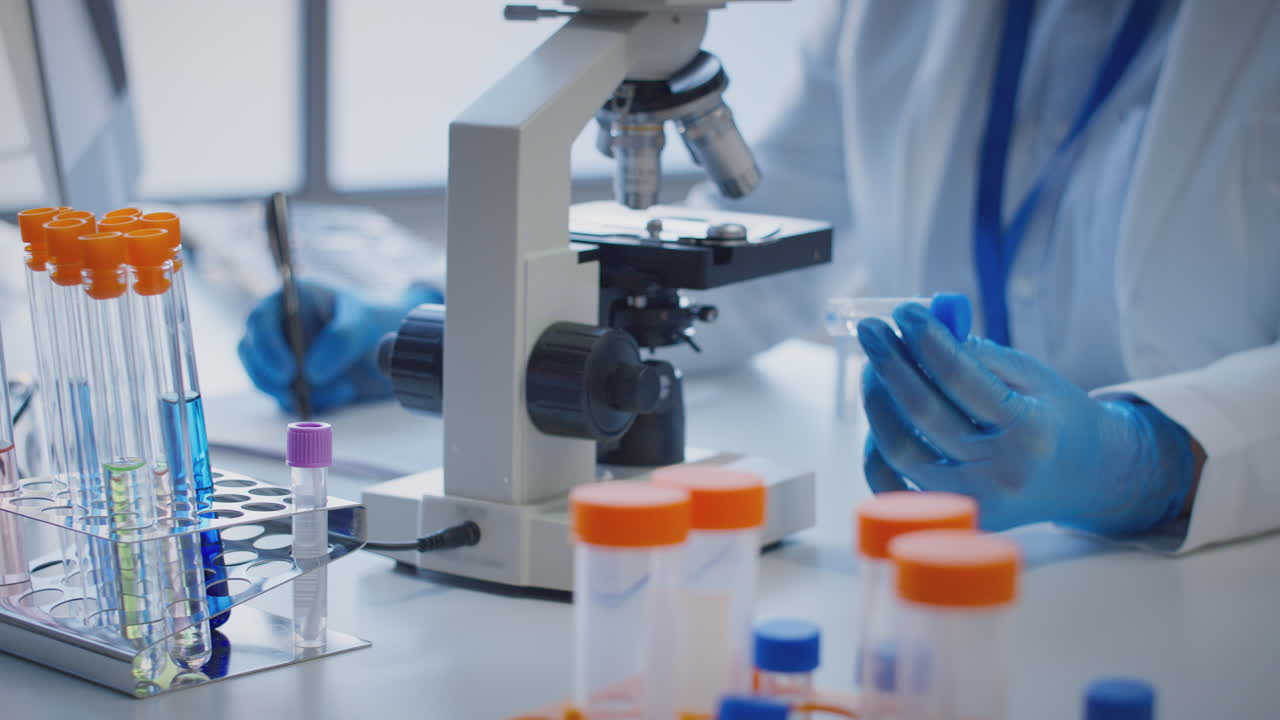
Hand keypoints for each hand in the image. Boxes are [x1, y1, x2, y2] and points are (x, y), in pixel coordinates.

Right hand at [237, 281, 442, 412]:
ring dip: (298, 394)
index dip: (266, 347)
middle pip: (252, 354)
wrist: (393, 345)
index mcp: (289, 300)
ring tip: (344, 390)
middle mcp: (279, 328)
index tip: (289, 371)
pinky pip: (288, 398)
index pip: (259, 320)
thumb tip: (312, 372)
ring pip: (268, 381)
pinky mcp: (293, 381)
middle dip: (273, 378)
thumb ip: (342, 339)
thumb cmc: (377, 320)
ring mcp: (282, 356)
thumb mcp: (365, 321)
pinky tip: (345, 393)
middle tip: (303, 392)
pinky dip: (311, 402)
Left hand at [857, 303, 1196, 534]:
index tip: (905, 311)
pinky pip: (895, 488)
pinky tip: (879, 418)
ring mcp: (975, 503)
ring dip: (878, 404)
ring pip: (902, 452)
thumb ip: (982, 357)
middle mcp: (1002, 473)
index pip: (964, 380)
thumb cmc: (1055, 418)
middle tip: (872, 331)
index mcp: (1032, 431)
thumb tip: (922, 333)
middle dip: (891, 365)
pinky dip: (876, 452)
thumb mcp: (1034, 377)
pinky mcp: (952, 519)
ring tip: (874, 369)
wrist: (1088, 479)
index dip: (928, 341)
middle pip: (926, 415)